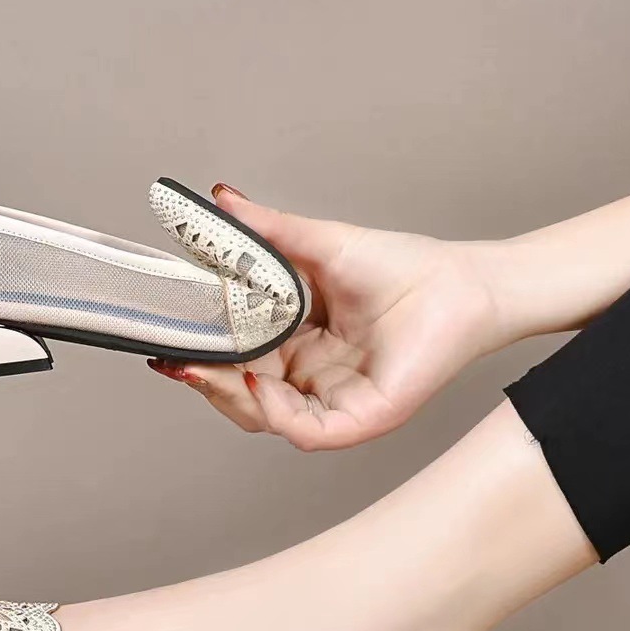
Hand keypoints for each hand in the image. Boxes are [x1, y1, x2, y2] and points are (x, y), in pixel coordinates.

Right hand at [147, 184, 511, 450]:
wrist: (463, 283)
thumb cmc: (404, 269)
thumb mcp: (318, 245)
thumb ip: (265, 231)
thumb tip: (219, 199)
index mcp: (299, 348)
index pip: (237, 363)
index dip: (201, 357)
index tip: (166, 342)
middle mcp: (312, 381)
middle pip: (243, 397)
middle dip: (204, 382)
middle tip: (174, 360)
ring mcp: (336, 404)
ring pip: (266, 419)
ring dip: (229, 397)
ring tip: (204, 367)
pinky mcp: (362, 418)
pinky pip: (308, 431)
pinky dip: (276, 412)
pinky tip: (257, 381)